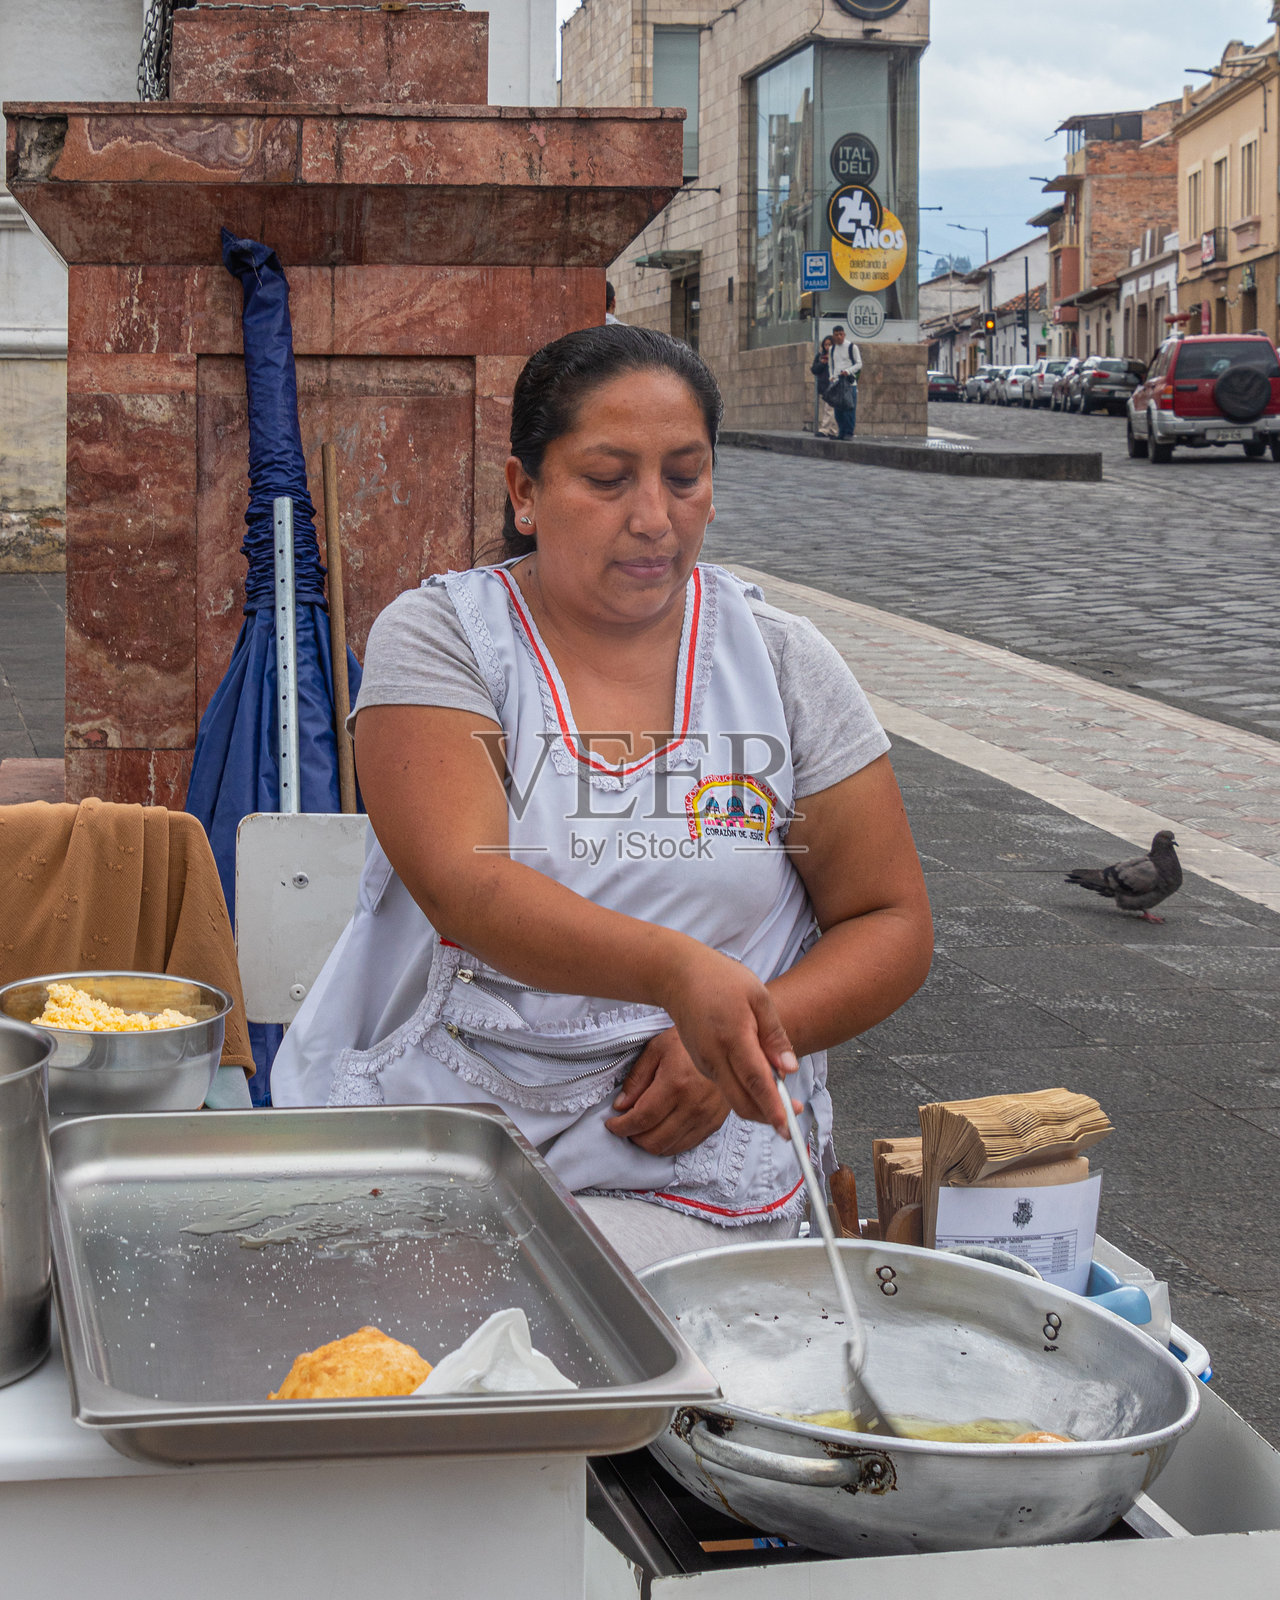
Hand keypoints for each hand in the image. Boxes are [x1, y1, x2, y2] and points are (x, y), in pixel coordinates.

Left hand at [605, 1029, 729, 1155]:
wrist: (727, 1044)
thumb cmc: (688, 1042)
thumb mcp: (657, 1049)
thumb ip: (637, 1079)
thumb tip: (621, 1106)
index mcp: (675, 1085)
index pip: (642, 1119)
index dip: (621, 1126)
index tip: (612, 1124)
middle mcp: (693, 1106)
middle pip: (654, 1140)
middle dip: (633, 1137)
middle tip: (627, 1124)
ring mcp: (706, 1117)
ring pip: (669, 1148)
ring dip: (650, 1142)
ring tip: (644, 1126)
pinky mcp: (715, 1123)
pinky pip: (687, 1145)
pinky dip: (669, 1143)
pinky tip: (662, 1128)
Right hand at [657, 943, 798, 1133]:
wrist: (679, 977)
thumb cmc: (722, 980)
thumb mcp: (758, 997)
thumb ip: (774, 1035)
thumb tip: (789, 1068)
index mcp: (733, 1036)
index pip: (756, 1080)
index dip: (772, 1106)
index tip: (787, 1126)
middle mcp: (714, 1056)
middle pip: (742, 1101)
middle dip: (767, 1116)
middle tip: (792, 1119)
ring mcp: (704, 1063)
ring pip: (734, 1097)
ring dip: (757, 1104)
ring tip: (781, 1092)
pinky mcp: (701, 1065)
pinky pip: (726, 1087)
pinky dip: (745, 1091)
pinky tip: (759, 1077)